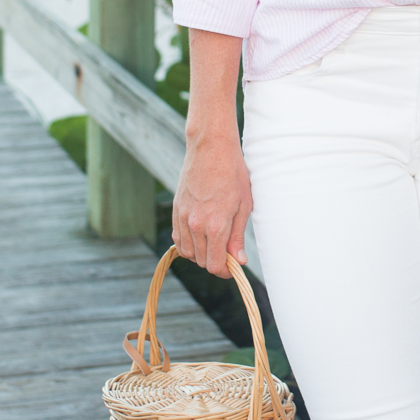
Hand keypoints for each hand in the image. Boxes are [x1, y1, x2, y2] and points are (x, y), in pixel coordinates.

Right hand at [172, 125, 251, 276]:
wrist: (211, 148)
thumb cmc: (233, 173)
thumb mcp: (243, 205)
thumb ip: (237, 236)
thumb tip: (238, 260)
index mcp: (215, 226)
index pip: (214, 265)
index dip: (225, 271)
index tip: (233, 266)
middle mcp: (195, 225)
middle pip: (201, 261)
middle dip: (215, 262)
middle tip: (228, 252)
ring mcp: (183, 217)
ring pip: (188, 252)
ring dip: (201, 254)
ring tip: (215, 243)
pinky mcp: (176, 209)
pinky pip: (178, 238)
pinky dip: (188, 243)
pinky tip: (200, 235)